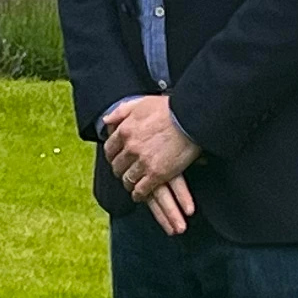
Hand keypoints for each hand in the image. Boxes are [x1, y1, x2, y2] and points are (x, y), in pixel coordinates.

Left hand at [101, 97, 199, 232]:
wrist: (191, 119)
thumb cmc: (170, 109)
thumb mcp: (141, 103)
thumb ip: (122, 112)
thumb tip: (106, 121)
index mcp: (125, 130)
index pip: (110, 149)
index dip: (112, 155)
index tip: (115, 158)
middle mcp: (131, 148)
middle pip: (117, 165)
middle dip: (120, 169)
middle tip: (124, 172)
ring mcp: (143, 162)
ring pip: (128, 179)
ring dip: (129, 182)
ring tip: (131, 185)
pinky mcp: (156, 174)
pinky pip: (141, 190)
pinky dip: (138, 194)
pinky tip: (139, 194)